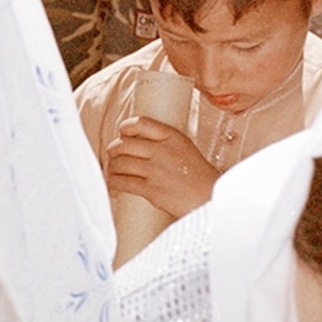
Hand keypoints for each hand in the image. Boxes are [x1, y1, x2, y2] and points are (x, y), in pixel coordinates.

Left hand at [106, 115, 221, 217]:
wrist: (210, 199)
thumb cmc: (199, 177)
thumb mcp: (186, 149)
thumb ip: (165, 143)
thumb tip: (138, 142)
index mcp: (173, 137)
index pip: (140, 123)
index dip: (125, 127)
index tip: (122, 133)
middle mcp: (163, 151)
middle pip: (123, 144)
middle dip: (113, 150)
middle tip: (113, 156)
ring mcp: (156, 170)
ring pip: (119, 164)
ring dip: (111, 169)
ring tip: (113, 173)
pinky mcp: (151, 189)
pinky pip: (122, 183)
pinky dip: (114, 185)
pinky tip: (115, 188)